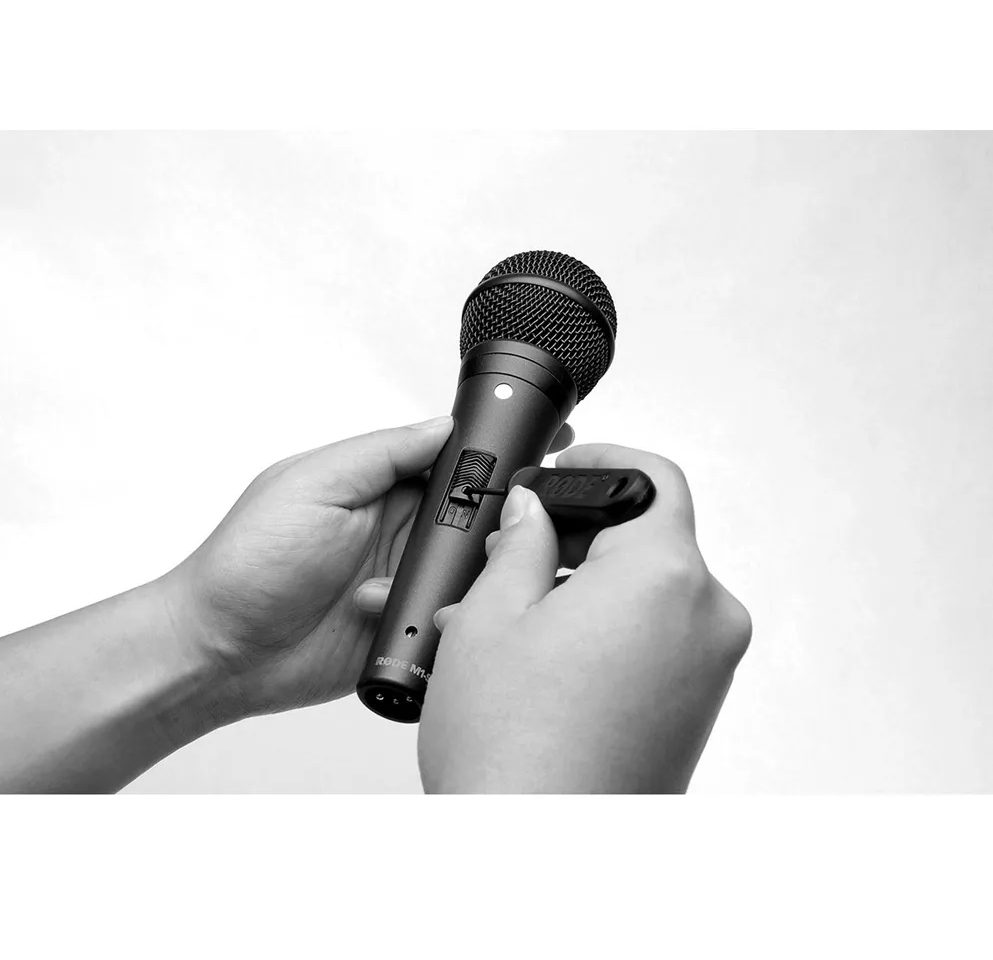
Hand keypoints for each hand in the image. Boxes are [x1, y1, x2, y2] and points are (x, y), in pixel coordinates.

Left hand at [164, 416, 575, 721]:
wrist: (220, 652)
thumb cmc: (247, 562)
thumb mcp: (312, 486)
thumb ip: (382, 454)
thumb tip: (444, 425)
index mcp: (378, 485)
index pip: (452, 460)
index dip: (491, 457)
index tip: (529, 453)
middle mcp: (398, 530)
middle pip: (473, 516)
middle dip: (489, 524)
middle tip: (486, 533)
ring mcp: (404, 580)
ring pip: (470, 570)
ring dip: (462, 577)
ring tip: (420, 583)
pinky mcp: (405, 628)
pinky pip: (449, 619)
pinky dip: (444, 619)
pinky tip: (408, 619)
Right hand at [355, 443, 750, 792]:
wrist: (538, 852)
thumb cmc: (515, 752)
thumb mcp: (492, 617)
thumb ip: (521, 544)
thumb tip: (531, 513)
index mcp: (664, 577)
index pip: (655, 478)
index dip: (606, 462)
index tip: (568, 469)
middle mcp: (706, 618)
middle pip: (648, 538)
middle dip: (579, 536)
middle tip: (514, 554)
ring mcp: (709, 668)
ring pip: (646, 591)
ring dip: (585, 587)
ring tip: (512, 619)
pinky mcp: (698, 706)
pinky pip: (656, 637)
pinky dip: (607, 629)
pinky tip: (544, 654)